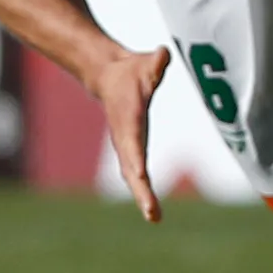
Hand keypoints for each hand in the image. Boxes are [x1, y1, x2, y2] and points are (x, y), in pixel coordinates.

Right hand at [89, 46, 172, 221]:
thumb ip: (155, 63)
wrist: (109, 75)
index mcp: (130, 123)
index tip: (143, 180)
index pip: (135, 148)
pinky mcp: (129, 148)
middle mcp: (126, 139)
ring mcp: (126, 145)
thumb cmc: (131, 71)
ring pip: (133, 176)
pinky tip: (151, 208)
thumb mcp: (145, 64)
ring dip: (142, 196)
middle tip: (153, 215)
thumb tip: (163, 55)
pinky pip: (136, 173)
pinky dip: (142, 190)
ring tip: (154, 217)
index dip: (139, 165)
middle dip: (142, 193)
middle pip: (133, 170)